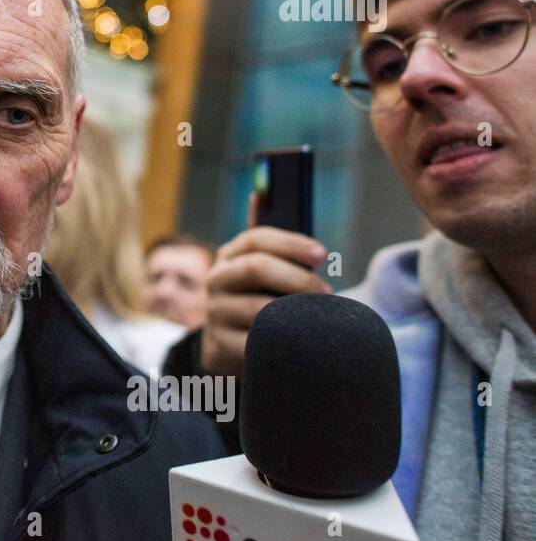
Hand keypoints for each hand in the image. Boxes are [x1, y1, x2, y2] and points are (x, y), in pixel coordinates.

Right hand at [200, 193, 331, 375]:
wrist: (226, 347)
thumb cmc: (256, 299)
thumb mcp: (259, 271)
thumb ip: (270, 243)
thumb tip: (261, 193)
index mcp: (230, 256)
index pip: (256, 238)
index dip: (291, 243)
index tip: (322, 254)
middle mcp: (217, 279)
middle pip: (256, 268)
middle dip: (297, 279)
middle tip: (327, 293)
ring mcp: (214, 312)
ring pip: (258, 308)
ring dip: (295, 314)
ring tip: (319, 320)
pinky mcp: (218, 345)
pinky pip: (254, 342)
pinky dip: (281, 342)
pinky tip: (300, 343)